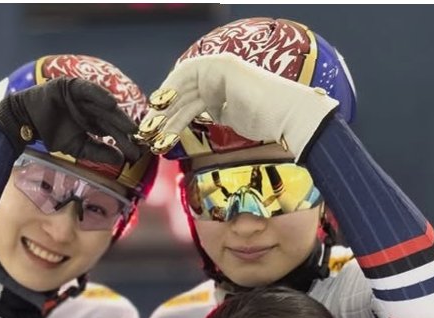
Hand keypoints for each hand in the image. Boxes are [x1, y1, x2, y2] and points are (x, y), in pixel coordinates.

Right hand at [0, 77, 144, 165]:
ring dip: (117, 115)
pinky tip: (112, 104)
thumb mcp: (77, 148)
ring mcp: (84, 97)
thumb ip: (97, 153)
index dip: (124, 141)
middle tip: (138, 140)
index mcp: (95, 123)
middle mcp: (92, 109)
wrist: (27, 121)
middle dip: (125, 130)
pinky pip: (89, 90)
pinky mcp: (73, 86)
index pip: (113, 132)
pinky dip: (100, 96)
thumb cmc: (52, 134)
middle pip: (112, 120)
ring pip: (104, 106)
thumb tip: (119, 160)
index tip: (136, 153)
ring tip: (130, 126)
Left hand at [137, 52, 337, 159]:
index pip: (187, 96)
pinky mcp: (220, 68)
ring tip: (151, 134)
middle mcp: (218, 71)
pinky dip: (173, 101)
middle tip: (146, 135)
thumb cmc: (267, 122)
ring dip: (163, 113)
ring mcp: (219, 68)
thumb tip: (195, 126)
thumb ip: (214, 113)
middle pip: (181, 93)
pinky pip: (189, 84)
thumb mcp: (232, 118)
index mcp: (221, 81)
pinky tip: (162, 120)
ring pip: (182, 92)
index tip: (156, 132)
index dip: (170, 112)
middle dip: (161, 115)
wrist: (287, 116)